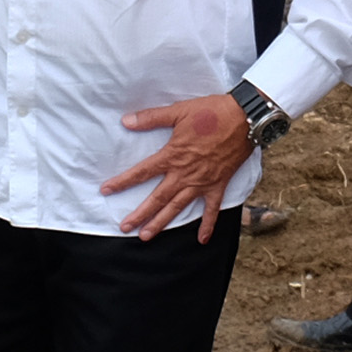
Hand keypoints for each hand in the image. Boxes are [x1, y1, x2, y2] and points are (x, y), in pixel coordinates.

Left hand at [103, 93, 253, 241]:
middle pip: (157, 198)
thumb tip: (126, 121)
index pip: (142, 172)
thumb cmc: (211, 112)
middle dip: (139, 214)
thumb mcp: (178, 111)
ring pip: (178, 207)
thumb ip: (151, 118)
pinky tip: (202, 240)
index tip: (106, 191)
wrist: (244, 118)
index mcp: (173, 155)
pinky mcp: (218, 185)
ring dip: (162, 223)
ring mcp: (202, 182)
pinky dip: (208, 225)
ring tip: (146, 236)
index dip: (123, 182)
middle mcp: (185, 174)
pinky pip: (212, 209)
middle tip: (124, 227)